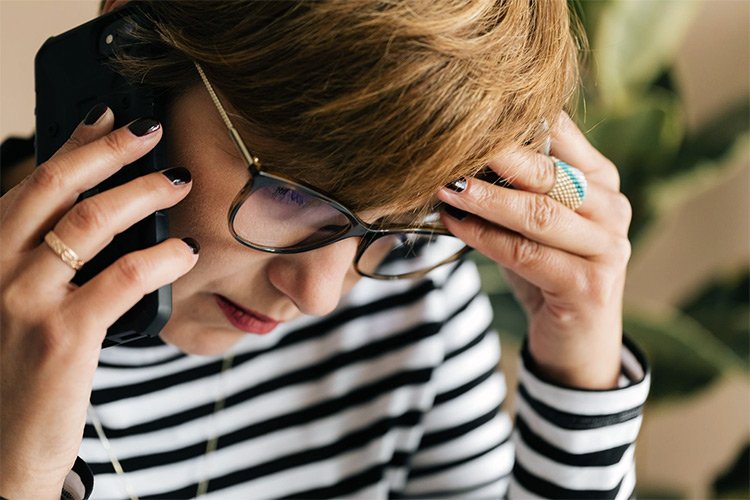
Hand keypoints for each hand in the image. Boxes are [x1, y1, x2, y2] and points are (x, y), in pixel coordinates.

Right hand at [0, 107, 197, 497]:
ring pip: (91, 222)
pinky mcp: (63, 336)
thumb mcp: (14, 305)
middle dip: (109, 150)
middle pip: (56, 186)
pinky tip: (188, 249)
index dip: (74, 145)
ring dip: (143, 193)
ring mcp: (24, 300)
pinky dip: (163, 256)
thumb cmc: (15, 373)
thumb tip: (95, 215)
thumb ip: (43, 260)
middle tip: (152, 130)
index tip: (109, 117)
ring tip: (180, 182)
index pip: (32, 183)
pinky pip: (123, 278)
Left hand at [437, 112, 630, 388]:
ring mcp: (606, 248)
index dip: (518, 119)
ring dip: (486, 199)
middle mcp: (611, 208)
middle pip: (549, 173)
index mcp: (600, 180)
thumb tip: (458, 152)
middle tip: (451, 143)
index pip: (562, 134)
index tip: (469, 108)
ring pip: (538, 214)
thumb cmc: (548, 270)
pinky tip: (456, 225)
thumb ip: (515, 186)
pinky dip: (486, 238)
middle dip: (497, 156)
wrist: (575, 340)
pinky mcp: (589, 286)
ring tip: (447, 186)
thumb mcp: (535, 221)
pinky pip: (527, 254)